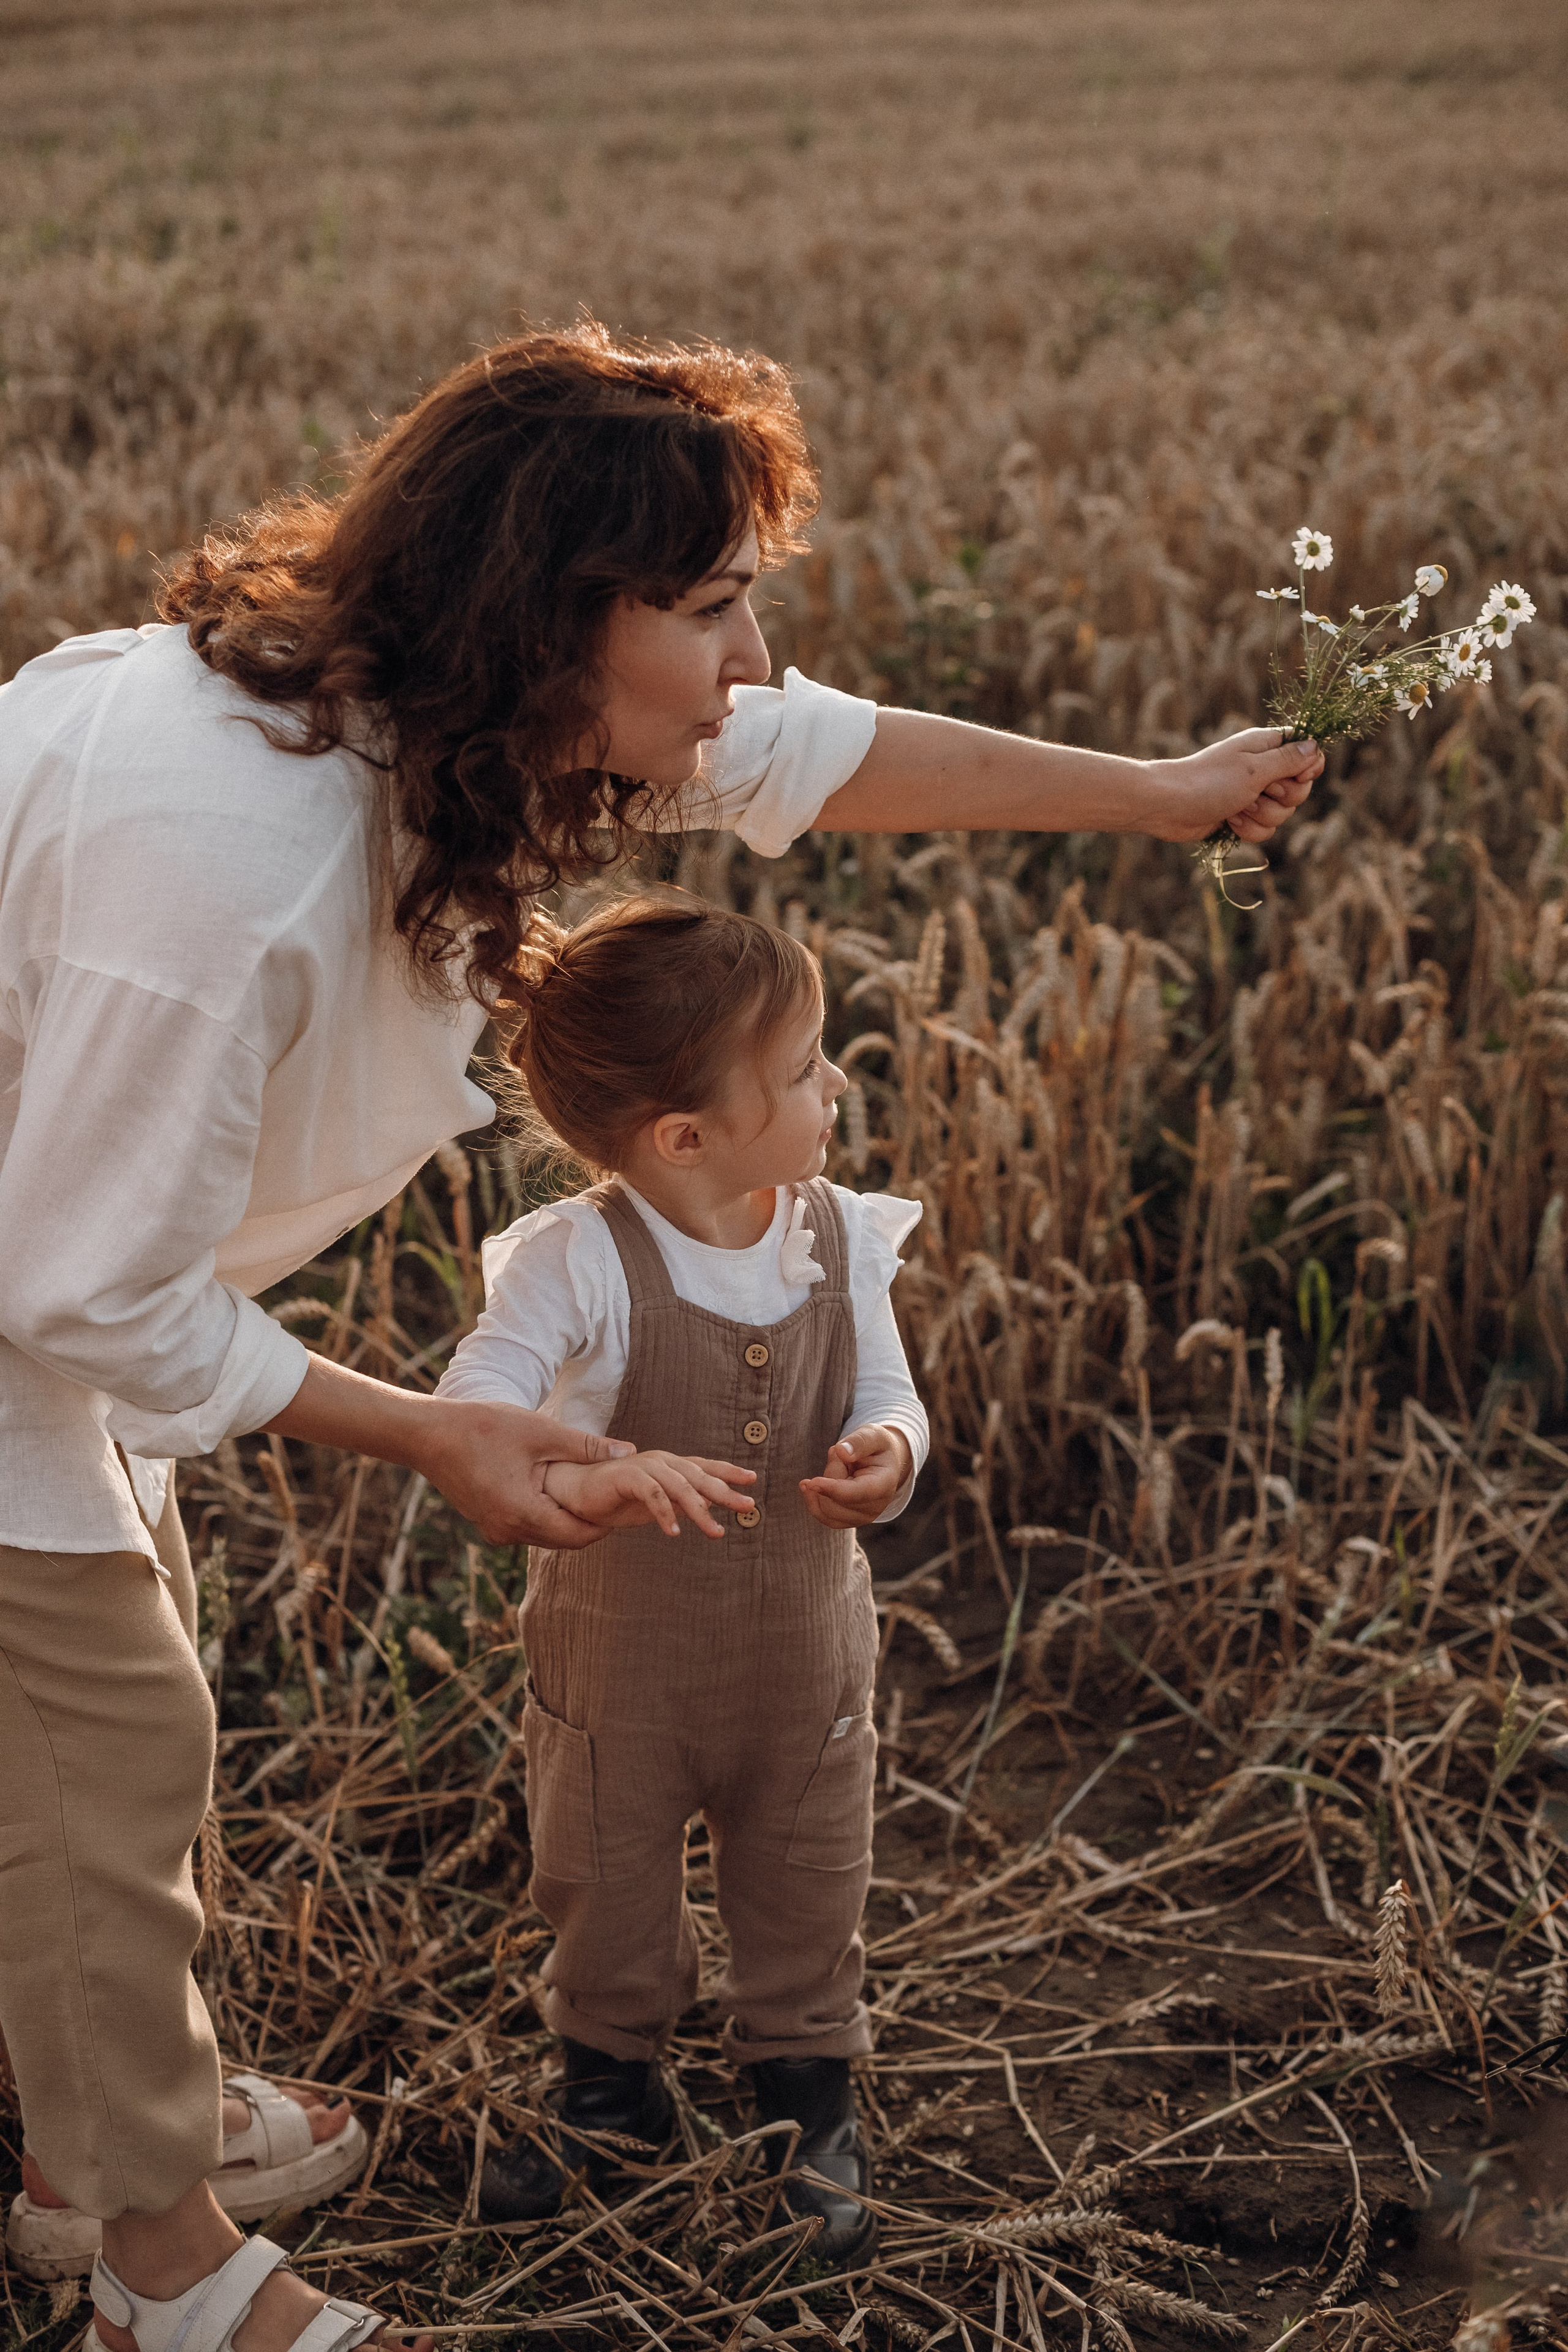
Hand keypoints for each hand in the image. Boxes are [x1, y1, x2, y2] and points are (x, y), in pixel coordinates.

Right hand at [265, 1359, 642, 1547]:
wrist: (427, 1434)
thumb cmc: (483, 1427)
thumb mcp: (541, 1432)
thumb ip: (586, 1446)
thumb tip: (630, 1452)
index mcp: (524, 1515)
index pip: (581, 1534)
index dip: (609, 1522)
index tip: (630, 1505)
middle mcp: (508, 1533)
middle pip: (566, 1539)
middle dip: (593, 1522)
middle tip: (620, 1502)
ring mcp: (495, 1531)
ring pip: (547, 1533)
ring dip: (570, 1517)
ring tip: (595, 1493)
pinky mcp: (487, 1522)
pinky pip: (528, 1526)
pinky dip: (548, 1513)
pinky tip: (560, 1489)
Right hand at [542, 1450, 757, 1538]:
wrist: (574, 1491)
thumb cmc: (615, 1497)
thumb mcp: (654, 1504)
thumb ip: (678, 1503)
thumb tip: (708, 1510)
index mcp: (669, 1466)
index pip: (704, 1466)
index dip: (728, 1472)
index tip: (752, 1481)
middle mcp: (661, 1462)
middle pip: (699, 1476)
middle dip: (726, 1492)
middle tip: (748, 1507)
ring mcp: (644, 1466)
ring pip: (680, 1487)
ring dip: (700, 1511)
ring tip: (716, 1533)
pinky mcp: (626, 1476)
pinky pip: (652, 1495)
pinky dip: (665, 1513)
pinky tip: (673, 1533)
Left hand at [800, 1423, 913, 1529]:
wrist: (884, 1463)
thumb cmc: (877, 1447)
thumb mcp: (873, 1434)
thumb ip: (860, 1441)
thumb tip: (842, 1451)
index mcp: (884, 1484)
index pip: (856, 1493)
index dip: (832, 1489)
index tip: (811, 1482)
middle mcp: (876, 1506)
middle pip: (835, 1501)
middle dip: (829, 1474)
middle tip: (840, 1455)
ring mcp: (863, 1517)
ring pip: (826, 1511)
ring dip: (822, 1486)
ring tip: (837, 1466)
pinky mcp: (850, 1520)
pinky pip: (824, 1517)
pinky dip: (814, 1501)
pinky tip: (809, 1486)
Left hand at [1140, 728, 1323, 845]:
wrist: (1168, 806)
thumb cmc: (1209, 782)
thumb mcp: (1254, 769)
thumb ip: (1288, 760)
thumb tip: (1315, 747)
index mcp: (1267, 747)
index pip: (1307, 754)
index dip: (1307, 769)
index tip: (1293, 776)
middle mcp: (1263, 769)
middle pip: (1299, 789)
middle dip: (1282, 799)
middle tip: (1258, 793)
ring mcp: (1253, 794)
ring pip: (1282, 814)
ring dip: (1262, 816)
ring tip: (1237, 807)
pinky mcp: (1242, 816)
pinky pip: (1265, 830)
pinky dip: (1249, 830)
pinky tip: (1230, 822)